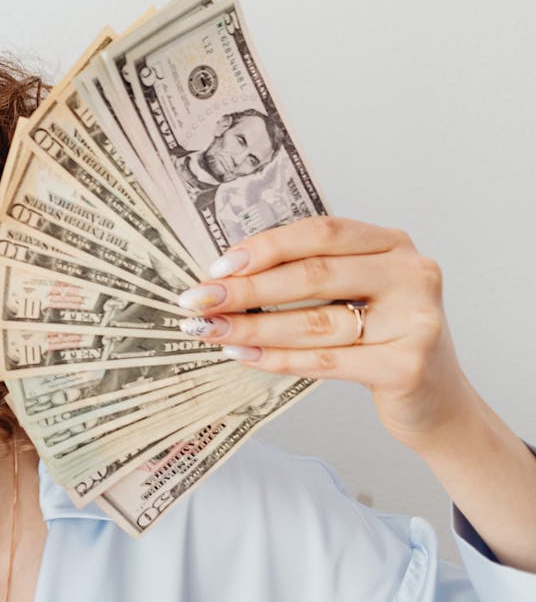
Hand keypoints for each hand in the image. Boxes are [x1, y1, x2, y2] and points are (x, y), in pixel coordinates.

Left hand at [176, 216, 475, 454]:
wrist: (438, 402)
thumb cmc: (382, 338)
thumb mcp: (356, 293)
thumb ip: (310, 272)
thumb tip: (227, 273)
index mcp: (393, 244)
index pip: (321, 232)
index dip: (265, 246)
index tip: (217, 267)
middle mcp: (412, 274)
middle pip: (313, 275)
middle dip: (246, 289)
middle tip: (198, 300)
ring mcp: (415, 320)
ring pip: (314, 321)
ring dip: (252, 327)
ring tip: (210, 330)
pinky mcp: (406, 366)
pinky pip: (326, 361)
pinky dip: (278, 358)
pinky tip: (244, 355)